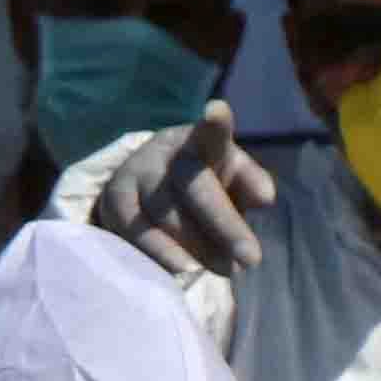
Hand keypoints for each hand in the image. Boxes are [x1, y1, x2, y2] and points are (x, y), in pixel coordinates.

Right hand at [95, 104, 275, 275]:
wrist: (150, 196)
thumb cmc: (205, 189)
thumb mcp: (232, 182)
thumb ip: (251, 184)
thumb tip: (265, 195)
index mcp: (201, 143)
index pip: (210, 133)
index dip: (215, 124)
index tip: (218, 112)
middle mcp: (165, 151)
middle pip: (194, 187)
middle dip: (225, 225)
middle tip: (251, 259)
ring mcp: (136, 173)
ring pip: (168, 216)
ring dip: (201, 249)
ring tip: (226, 268)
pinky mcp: (116, 199)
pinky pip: (140, 233)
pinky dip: (164, 255)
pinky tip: (185, 268)